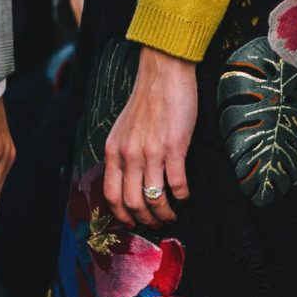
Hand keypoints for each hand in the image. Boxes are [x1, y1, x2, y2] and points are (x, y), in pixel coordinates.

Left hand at [104, 47, 196, 228]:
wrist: (163, 73)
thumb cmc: (147, 99)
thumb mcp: (123, 128)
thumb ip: (123, 153)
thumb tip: (128, 181)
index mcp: (114, 150)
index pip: (111, 195)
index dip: (122, 215)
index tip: (133, 222)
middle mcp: (129, 154)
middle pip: (133, 202)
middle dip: (146, 219)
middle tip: (158, 222)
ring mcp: (151, 152)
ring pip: (154, 199)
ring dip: (165, 213)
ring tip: (173, 214)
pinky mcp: (174, 147)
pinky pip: (177, 184)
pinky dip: (182, 196)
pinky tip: (186, 196)